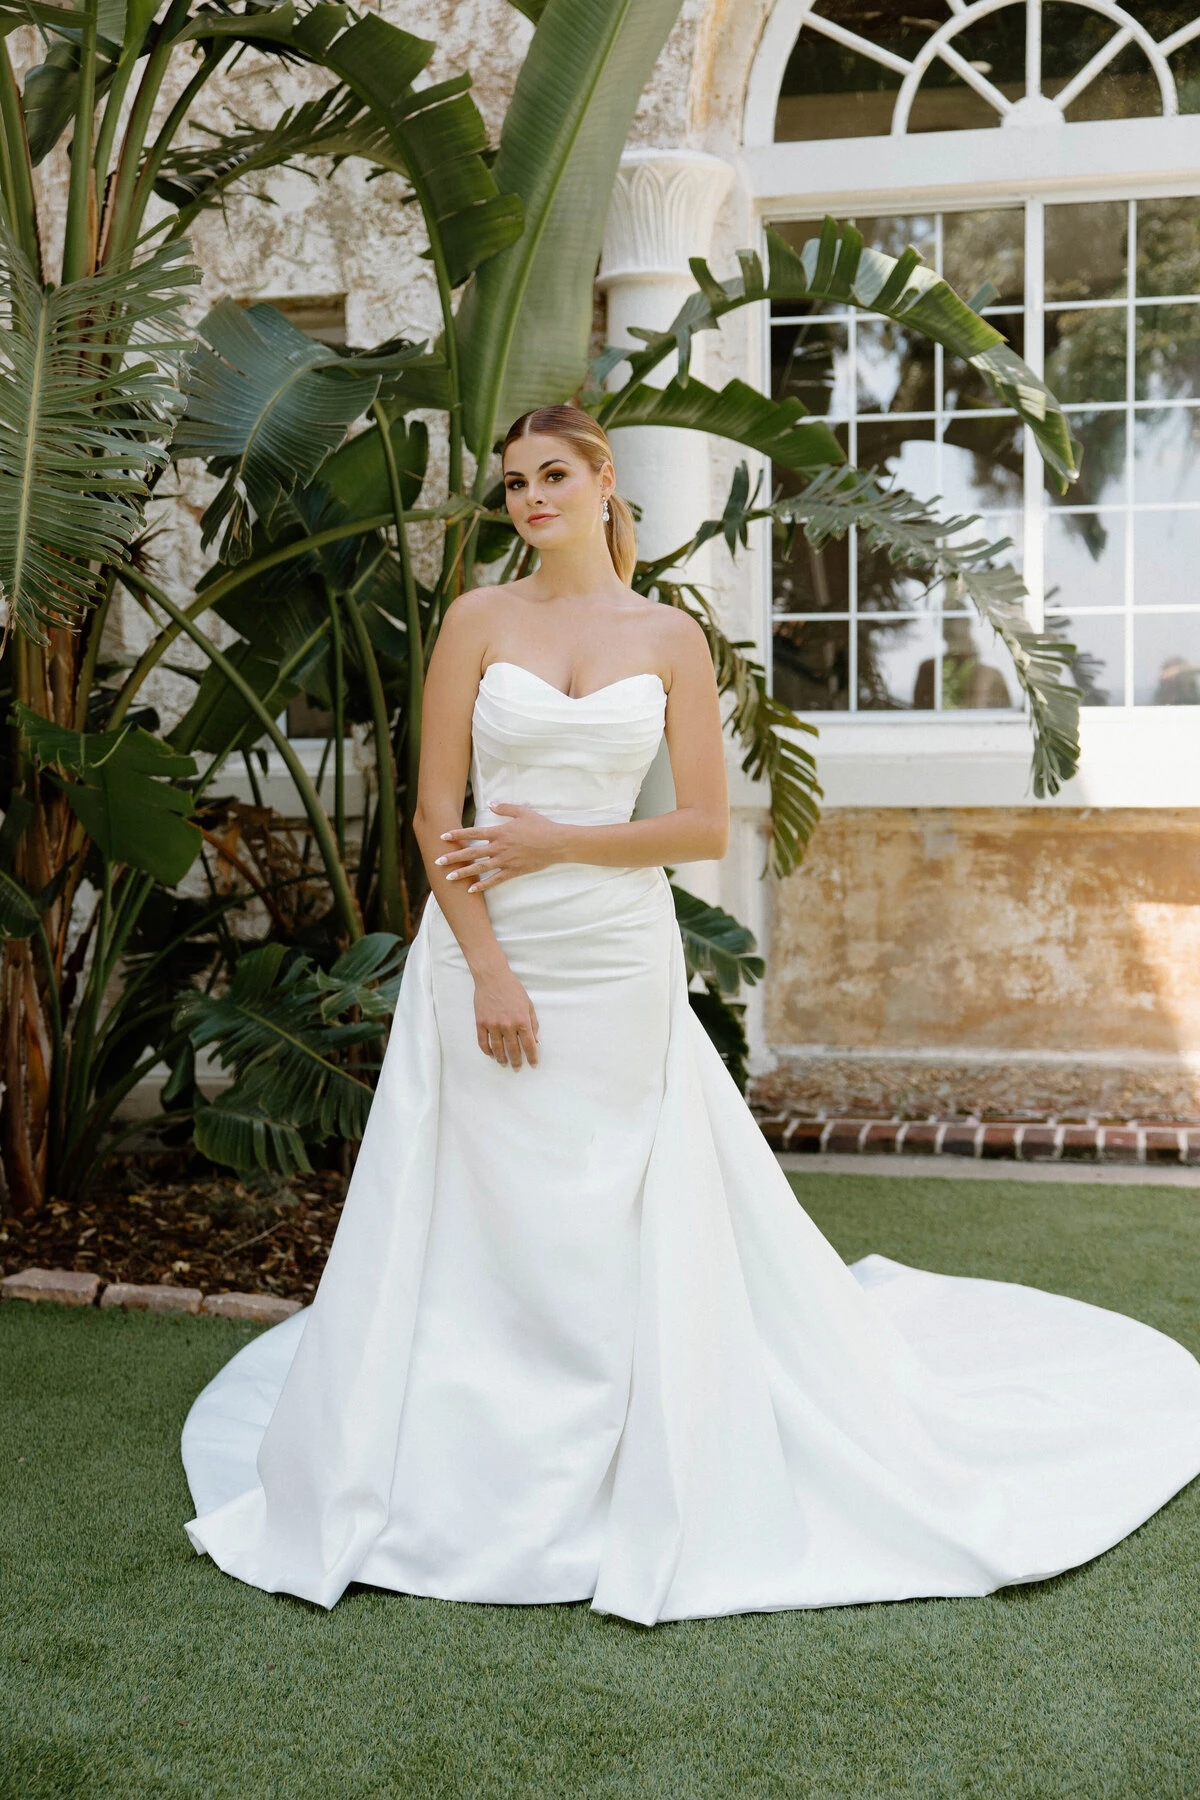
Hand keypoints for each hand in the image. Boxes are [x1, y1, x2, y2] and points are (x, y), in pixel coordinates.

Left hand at [435, 804, 570, 892]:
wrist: (556, 843)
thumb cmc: (541, 826)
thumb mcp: (523, 812)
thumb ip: (505, 808)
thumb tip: (491, 804)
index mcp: (500, 832)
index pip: (473, 833)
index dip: (457, 834)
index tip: (443, 837)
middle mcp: (499, 847)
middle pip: (472, 852)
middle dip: (454, 857)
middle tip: (438, 861)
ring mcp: (505, 860)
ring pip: (480, 868)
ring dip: (463, 873)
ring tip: (449, 877)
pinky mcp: (513, 871)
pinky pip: (495, 879)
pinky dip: (483, 885)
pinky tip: (471, 890)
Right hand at [472, 962, 538, 1068]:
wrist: (492, 977)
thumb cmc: (513, 989)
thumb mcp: (528, 1004)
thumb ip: (533, 1023)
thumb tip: (535, 1040)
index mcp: (522, 1020)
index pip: (529, 1044)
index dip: (532, 1057)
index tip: (533, 1064)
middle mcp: (508, 1025)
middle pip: (513, 1050)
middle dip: (516, 1061)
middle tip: (517, 1068)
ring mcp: (493, 1025)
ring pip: (497, 1049)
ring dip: (502, 1059)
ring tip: (504, 1064)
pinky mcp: (481, 1023)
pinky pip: (483, 1042)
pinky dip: (487, 1051)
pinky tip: (491, 1054)